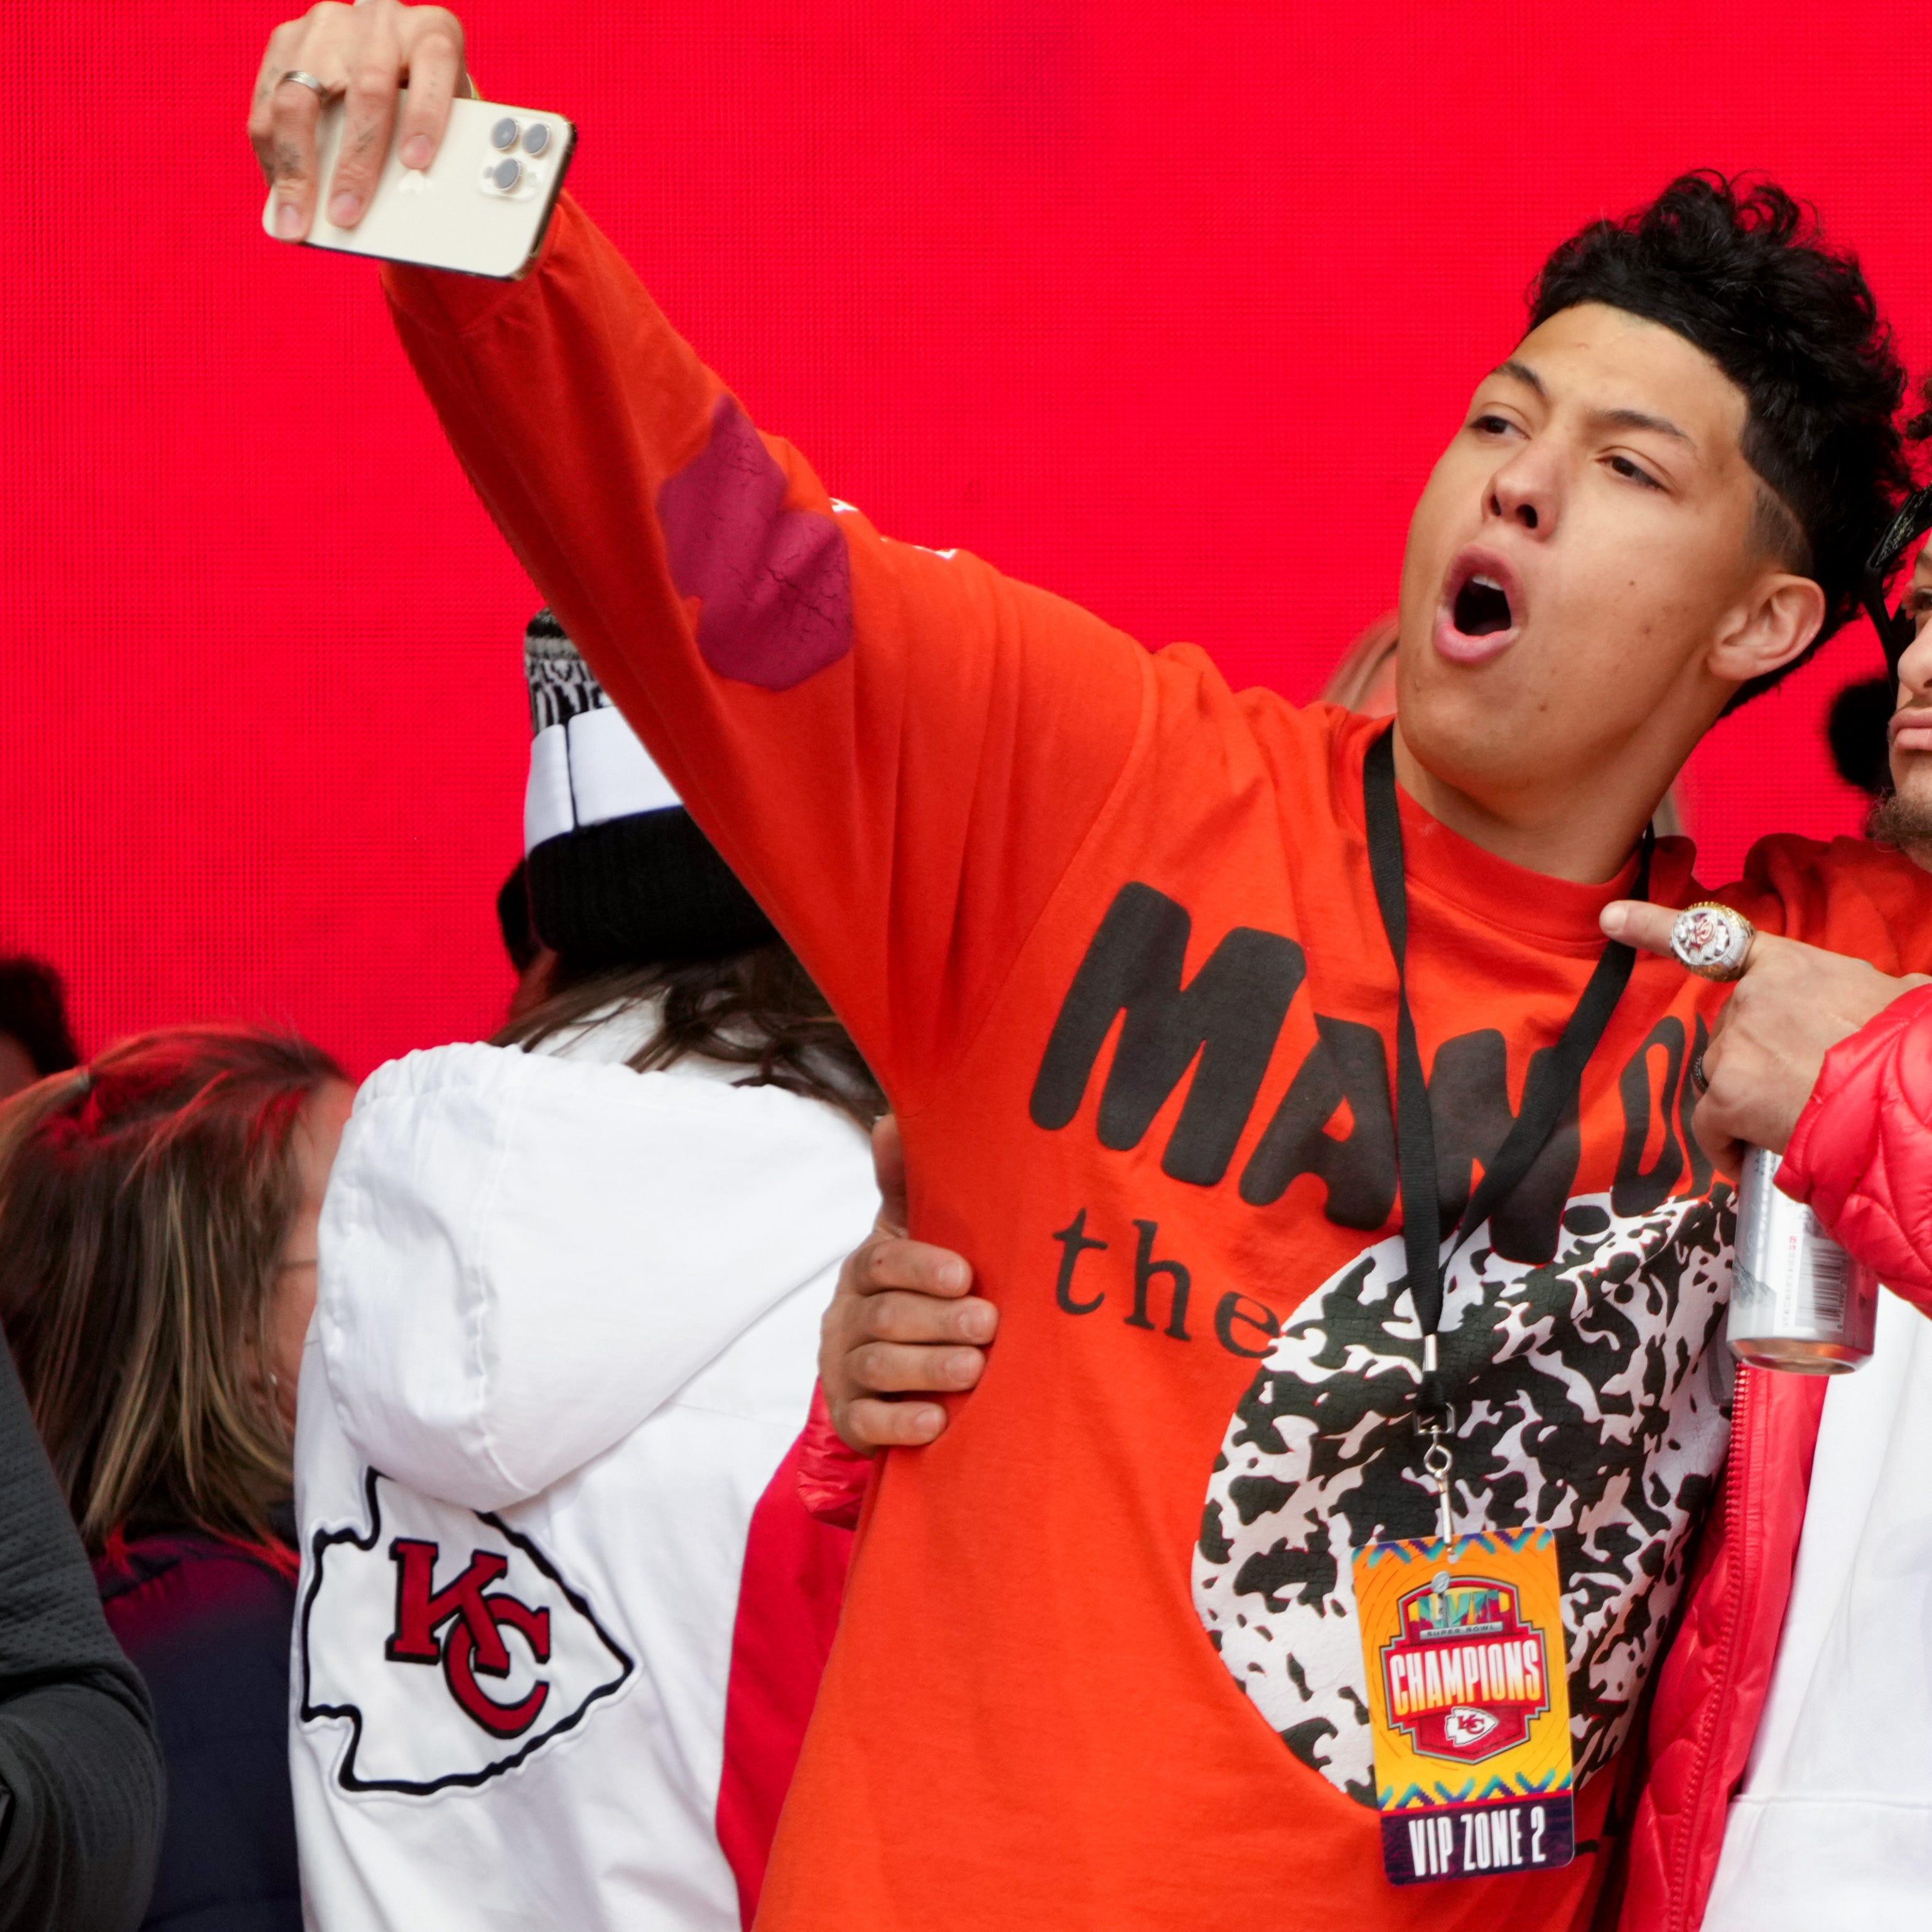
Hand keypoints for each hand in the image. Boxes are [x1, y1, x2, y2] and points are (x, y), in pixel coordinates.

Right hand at [250, 3, 467, 240]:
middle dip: (354, 162)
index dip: (426, 115)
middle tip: (347, 215)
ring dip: (298, 166)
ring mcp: (328, 26)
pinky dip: (272, 153)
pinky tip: (279, 191)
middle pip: (366, 91)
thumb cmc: (429, 104)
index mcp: (431, 33)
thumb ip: (442, 149)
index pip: (435, 65)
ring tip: (299, 218)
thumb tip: (416, 205)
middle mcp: (379, 20)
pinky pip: (268, 100)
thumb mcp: (451, 118)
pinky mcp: (287, 40)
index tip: (417, 164)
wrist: (395, 57)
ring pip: (302, 95)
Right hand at [818, 1115, 995, 1452]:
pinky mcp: (852, 1417)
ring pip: (876, 1367)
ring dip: (926, 1367)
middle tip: (987, 1323)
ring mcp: (844, 1368)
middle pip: (883, 1316)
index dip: (921, 1267)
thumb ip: (907, 1186)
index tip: (964, 1274)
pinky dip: (900, 1423)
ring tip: (973, 1369)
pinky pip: (866, 1422)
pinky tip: (936, 1422)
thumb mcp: (912, 1236)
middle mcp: (848, 1316)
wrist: (886, 1373)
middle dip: (936, 1320)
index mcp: (867, 1269)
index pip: (882, 1261)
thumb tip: (890, 1118)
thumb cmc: (914, 1289)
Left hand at [1601, 900, 1929, 1176]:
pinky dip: (1726, 1146)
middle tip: (1808, 1088)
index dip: (1656, 927)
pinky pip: (1711, 1125)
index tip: (1611, 918)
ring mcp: (1737, 1045)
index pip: (1719, 942)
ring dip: (1750, 1103)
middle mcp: (1754, 998)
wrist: (1919, 1098)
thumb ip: (1868, 996)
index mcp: (1794, 967)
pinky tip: (1754, 1158)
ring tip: (1802, 1119)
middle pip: (1733, 1034)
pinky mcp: (1729, 1094)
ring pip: (1725, 1079)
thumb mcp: (1901, 999)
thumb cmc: (1915, 1050)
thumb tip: (1893, 998)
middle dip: (1760, 1063)